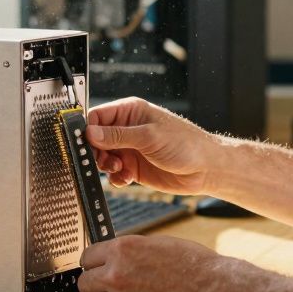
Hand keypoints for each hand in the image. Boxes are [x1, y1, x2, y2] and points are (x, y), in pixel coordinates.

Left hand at [77, 235, 224, 291]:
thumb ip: (128, 250)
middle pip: (84, 283)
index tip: (98, 266)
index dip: (94, 262)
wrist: (214, 290)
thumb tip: (109, 256)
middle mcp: (116, 275)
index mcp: (122, 249)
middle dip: (96, 283)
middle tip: (110, 284)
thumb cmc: (192, 263)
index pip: (86, 257)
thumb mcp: (156, 243)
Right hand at [87, 97, 216, 193]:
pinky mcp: (134, 167)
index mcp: (131, 112)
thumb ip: (118, 136)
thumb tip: (90, 132)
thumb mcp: (149, 137)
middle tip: (106, 160)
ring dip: (106, 166)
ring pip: (103, 157)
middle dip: (97, 152)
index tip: (86, 144)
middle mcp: (128, 130)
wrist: (206, 169)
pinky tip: (126, 178)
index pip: (97, 116)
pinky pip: (114, 173)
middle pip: (96, 139)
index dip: (88, 130)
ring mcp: (131, 149)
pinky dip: (116, 178)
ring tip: (120, 168)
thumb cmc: (187, 144)